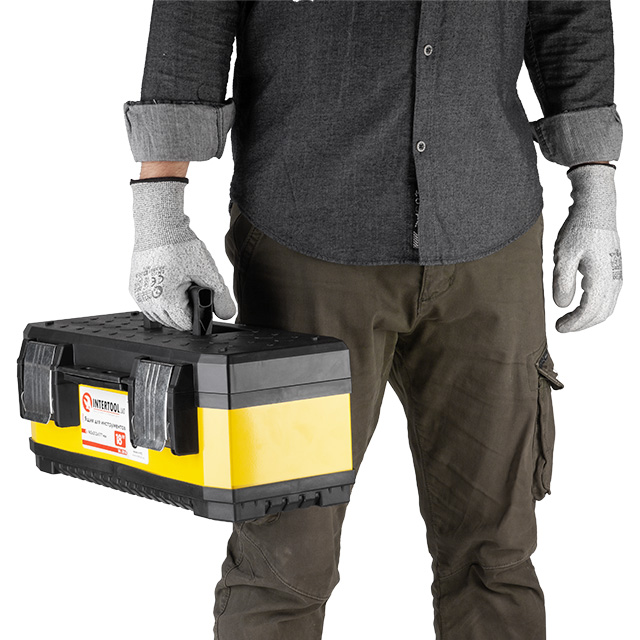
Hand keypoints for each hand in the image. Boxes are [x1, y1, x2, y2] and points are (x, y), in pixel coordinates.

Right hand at [129, 179, 235, 329]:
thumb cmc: (179, 245)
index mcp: (166, 301)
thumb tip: (227, 314)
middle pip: (172, 323)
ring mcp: (139, 295)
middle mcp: (149, 301)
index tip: (202, 303)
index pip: (186, 325)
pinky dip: (159, 301)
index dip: (198, 316)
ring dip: (172, 309)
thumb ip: (220, 296)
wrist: (158, 225)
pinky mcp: (134, 286)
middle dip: (185, 312)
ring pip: (159, 316)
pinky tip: (170, 287)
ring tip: (182, 288)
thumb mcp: (207, 272)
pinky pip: (148, 304)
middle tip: (193, 290)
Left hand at [553, 164, 621, 332]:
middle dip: (582, 324)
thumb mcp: (563, 256)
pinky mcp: (614, 270)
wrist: (596, 209)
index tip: (559, 328)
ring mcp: (617, 274)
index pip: (590, 311)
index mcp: (602, 277)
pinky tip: (579, 304)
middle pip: (602, 313)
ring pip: (607, 306)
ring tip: (568, 318)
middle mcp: (614, 278)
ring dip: (588, 317)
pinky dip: (595, 307)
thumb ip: (562, 282)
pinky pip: (608, 297)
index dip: (574, 323)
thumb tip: (562, 305)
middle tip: (562, 326)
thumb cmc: (579, 229)